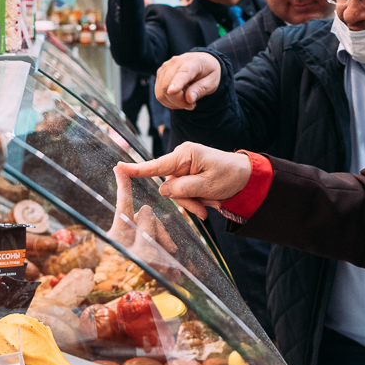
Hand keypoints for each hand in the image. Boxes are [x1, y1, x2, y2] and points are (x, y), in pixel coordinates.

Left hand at [110, 168, 180, 273]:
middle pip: (147, 219)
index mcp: (117, 233)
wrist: (123, 313)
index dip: (124, 184)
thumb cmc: (129, 283)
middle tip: (169, 249)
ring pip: (155, 236)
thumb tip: (148, 212)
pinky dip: (166, 261)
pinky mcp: (142, 263)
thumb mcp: (141, 252)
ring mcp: (132, 251)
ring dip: (164, 248)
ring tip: (172, 270)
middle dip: (159, 232)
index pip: (123, 203)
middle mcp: (123, 239)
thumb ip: (147, 227)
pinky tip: (175, 274)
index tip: (120, 166)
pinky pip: (157, 254)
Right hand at [115, 143, 250, 219]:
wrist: (246, 178)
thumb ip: (182, 188)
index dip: (137, 169)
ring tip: (208, 206)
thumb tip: (163, 189)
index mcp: (185, 155)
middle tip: (202, 209)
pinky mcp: (188, 177)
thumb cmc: (230, 176)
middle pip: (169, 186)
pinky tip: (207, 204)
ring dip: (191, 203)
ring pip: (176, 193)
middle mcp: (181, 159)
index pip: (156, 165)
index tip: (119, 167)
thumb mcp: (207, 185)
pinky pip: (183, 193)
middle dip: (185, 199)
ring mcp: (184, 168)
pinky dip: (194, 201)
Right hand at [155, 52, 220, 109]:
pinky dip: (169, 101)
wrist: (201, 62)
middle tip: (192, 105)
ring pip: (161, 93)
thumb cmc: (208, 72)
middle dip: (179, 102)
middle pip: (167, 86)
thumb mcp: (212, 82)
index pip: (182, 73)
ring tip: (186, 100)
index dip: (176, 83)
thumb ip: (201, 89)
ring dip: (174, 103)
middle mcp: (175, 62)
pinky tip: (179, 98)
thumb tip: (189, 99)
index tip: (172, 91)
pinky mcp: (160, 74)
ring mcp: (165, 68)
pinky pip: (159, 94)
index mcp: (192, 62)